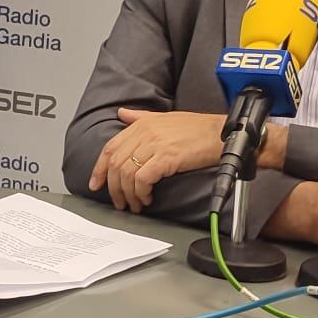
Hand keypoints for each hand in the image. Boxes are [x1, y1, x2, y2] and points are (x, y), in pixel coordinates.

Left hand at [87, 109, 224, 211]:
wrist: (221, 134)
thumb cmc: (197, 129)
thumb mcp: (164, 118)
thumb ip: (140, 118)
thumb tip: (122, 114)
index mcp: (141, 124)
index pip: (110, 148)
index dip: (100, 169)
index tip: (96, 184)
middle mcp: (144, 132)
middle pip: (116, 164)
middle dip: (114, 187)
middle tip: (120, 201)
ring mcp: (154, 145)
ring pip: (127, 174)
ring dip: (128, 194)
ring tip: (136, 204)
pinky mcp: (166, 158)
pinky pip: (142, 179)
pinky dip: (141, 192)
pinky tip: (148, 198)